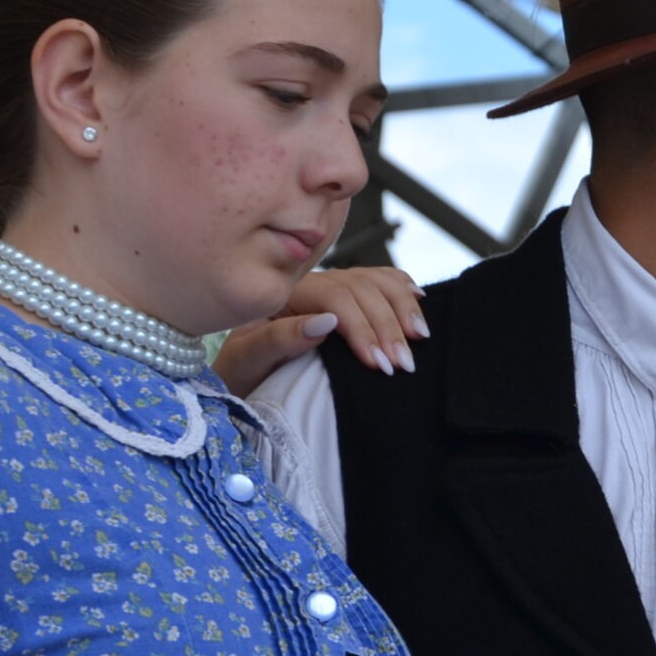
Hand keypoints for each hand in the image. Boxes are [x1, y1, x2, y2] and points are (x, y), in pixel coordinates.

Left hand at [214, 266, 423, 394]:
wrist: (236, 375)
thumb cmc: (239, 371)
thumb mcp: (248, 359)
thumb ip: (280, 338)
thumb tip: (325, 322)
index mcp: (287, 293)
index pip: (337, 297)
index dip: (362, 328)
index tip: (378, 364)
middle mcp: (311, 283)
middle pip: (363, 289)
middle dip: (388, 326)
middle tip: (405, 364)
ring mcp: (330, 287)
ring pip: (375, 281)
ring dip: (403, 307)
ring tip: (420, 337)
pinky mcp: (343, 298)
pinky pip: (378, 281)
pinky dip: (401, 288)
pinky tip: (418, 298)